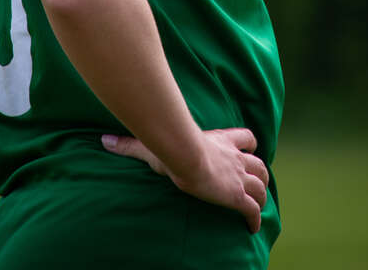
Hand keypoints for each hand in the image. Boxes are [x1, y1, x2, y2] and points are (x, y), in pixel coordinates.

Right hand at [102, 127, 268, 232]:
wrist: (186, 156)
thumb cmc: (172, 146)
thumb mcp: (154, 144)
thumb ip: (131, 144)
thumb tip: (105, 140)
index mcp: (222, 141)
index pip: (245, 138)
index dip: (248, 145)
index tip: (247, 151)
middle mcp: (235, 158)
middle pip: (260, 164)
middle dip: (260, 174)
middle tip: (256, 183)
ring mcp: (238, 177)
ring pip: (262, 186)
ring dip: (262, 195)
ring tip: (257, 204)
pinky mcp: (237, 197)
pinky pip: (253, 211)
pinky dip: (255, 220)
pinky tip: (251, 228)